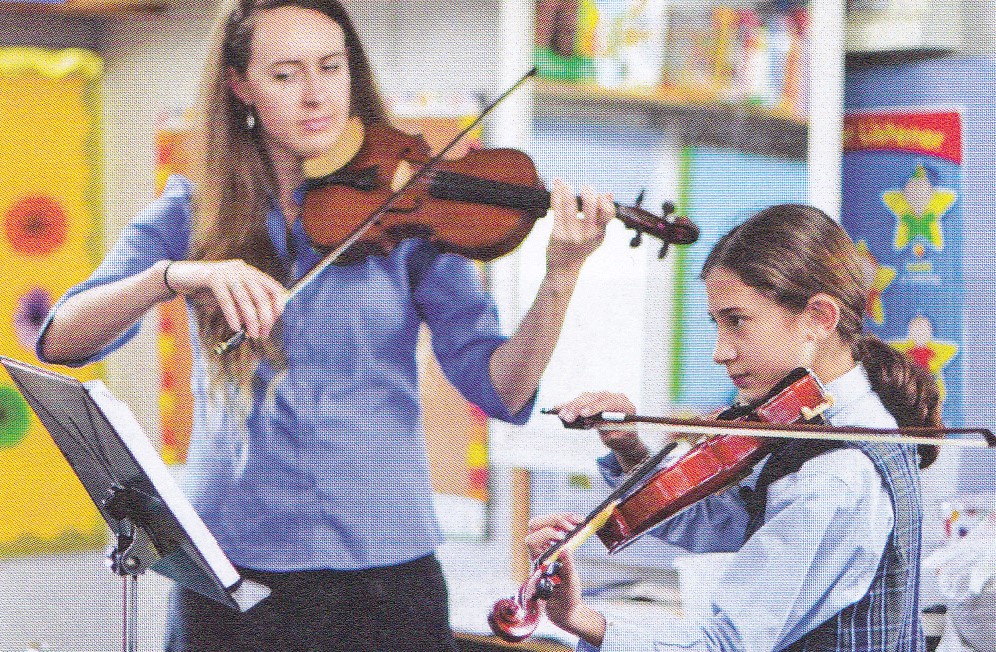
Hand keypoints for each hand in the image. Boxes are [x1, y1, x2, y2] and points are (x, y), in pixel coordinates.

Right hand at [166, 260, 286, 338]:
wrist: (181, 277)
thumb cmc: (209, 291)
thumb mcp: (231, 299)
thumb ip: (245, 307)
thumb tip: (260, 324)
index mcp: (251, 273)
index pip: (274, 288)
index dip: (278, 306)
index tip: (273, 322)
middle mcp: (242, 269)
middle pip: (261, 295)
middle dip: (265, 318)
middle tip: (262, 334)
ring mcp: (228, 271)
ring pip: (245, 299)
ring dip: (251, 320)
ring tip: (252, 335)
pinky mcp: (212, 276)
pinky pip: (226, 299)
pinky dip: (232, 315)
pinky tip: (236, 327)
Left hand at [525, 513, 605, 644]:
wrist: (565, 606)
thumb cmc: (564, 599)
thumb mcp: (569, 586)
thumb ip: (567, 567)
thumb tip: (566, 548)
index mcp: (538, 562)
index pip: (532, 540)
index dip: (546, 535)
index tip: (563, 538)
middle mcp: (538, 552)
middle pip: (534, 525)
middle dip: (553, 520)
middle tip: (572, 526)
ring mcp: (545, 547)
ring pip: (544, 522)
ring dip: (561, 518)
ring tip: (579, 520)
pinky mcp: (554, 544)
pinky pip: (555, 526)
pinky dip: (566, 520)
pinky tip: (578, 522)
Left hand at [546, 179, 612, 275]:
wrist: (564, 268)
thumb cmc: (581, 247)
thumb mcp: (597, 234)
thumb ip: (603, 216)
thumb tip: (609, 193)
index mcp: (600, 232)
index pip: (609, 212)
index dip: (605, 200)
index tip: (599, 195)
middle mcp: (588, 234)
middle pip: (590, 205)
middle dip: (588, 191)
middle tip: (585, 188)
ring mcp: (572, 234)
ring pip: (570, 205)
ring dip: (567, 189)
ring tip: (566, 183)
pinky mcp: (557, 234)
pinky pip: (557, 209)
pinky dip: (556, 193)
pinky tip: (557, 183)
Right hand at [553, 392, 648, 470]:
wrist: (623, 436)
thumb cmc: (624, 438)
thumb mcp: (622, 439)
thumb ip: (615, 434)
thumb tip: (603, 429)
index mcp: (625, 405)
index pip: (609, 403)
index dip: (595, 407)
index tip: (584, 414)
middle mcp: (614, 397)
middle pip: (594, 398)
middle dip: (579, 407)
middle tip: (567, 418)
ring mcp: (603, 397)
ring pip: (585, 398)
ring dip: (572, 406)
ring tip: (562, 416)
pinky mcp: (594, 400)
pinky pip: (580, 400)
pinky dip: (569, 404)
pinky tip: (558, 407)